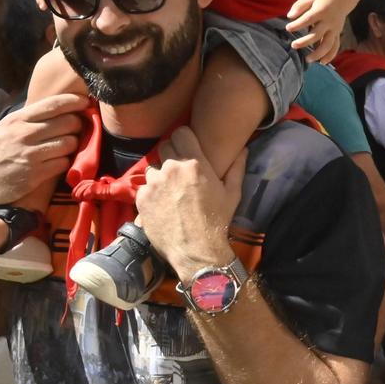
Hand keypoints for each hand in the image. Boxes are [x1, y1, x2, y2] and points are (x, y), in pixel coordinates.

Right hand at [0, 94, 86, 212]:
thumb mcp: (4, 129)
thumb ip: (27, 120)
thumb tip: (54, 109)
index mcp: (17, 120)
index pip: (53, 104)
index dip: (74, 102)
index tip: (84, 102)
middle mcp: (25, 134)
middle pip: (68, 123)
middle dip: (78, 125)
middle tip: (77, 128)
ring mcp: (31, 154)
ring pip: (69, 143)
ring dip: (73, 145)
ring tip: (67, 146)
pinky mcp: (36, 174)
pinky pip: (64, 163)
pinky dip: (65, 162)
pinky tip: (58, 162)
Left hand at [135, 129, 245, 273]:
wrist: (197, 251)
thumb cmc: (217, 221)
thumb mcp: (233, 194)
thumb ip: (236, 167)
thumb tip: (243, 149)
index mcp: (195, 163)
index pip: (180, 132)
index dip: (184, 139)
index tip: (187, 148)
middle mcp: (172, 168)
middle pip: (165, 146)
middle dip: (172, 156)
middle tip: (180, 172)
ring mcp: (154, 184)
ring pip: (153, 168)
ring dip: (161, 176)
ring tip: (170, 192)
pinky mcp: (141, 199)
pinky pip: (144, 188)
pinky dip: (152, 194)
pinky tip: (162, 206)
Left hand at [286, 0, 343, 64]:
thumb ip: (300, 5)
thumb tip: (289, 16)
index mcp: (321, 10)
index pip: (308, 19)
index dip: (298, 24)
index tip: (288, 28)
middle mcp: (329, 22)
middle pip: (317, 35)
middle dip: (305, 42)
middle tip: (293, 45)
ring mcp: (334, 29)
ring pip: (328, 44)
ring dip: (318, 53)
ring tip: (307, 59)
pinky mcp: (337, 34)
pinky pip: (335, 47)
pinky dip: (330, 55)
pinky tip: (322, 62)